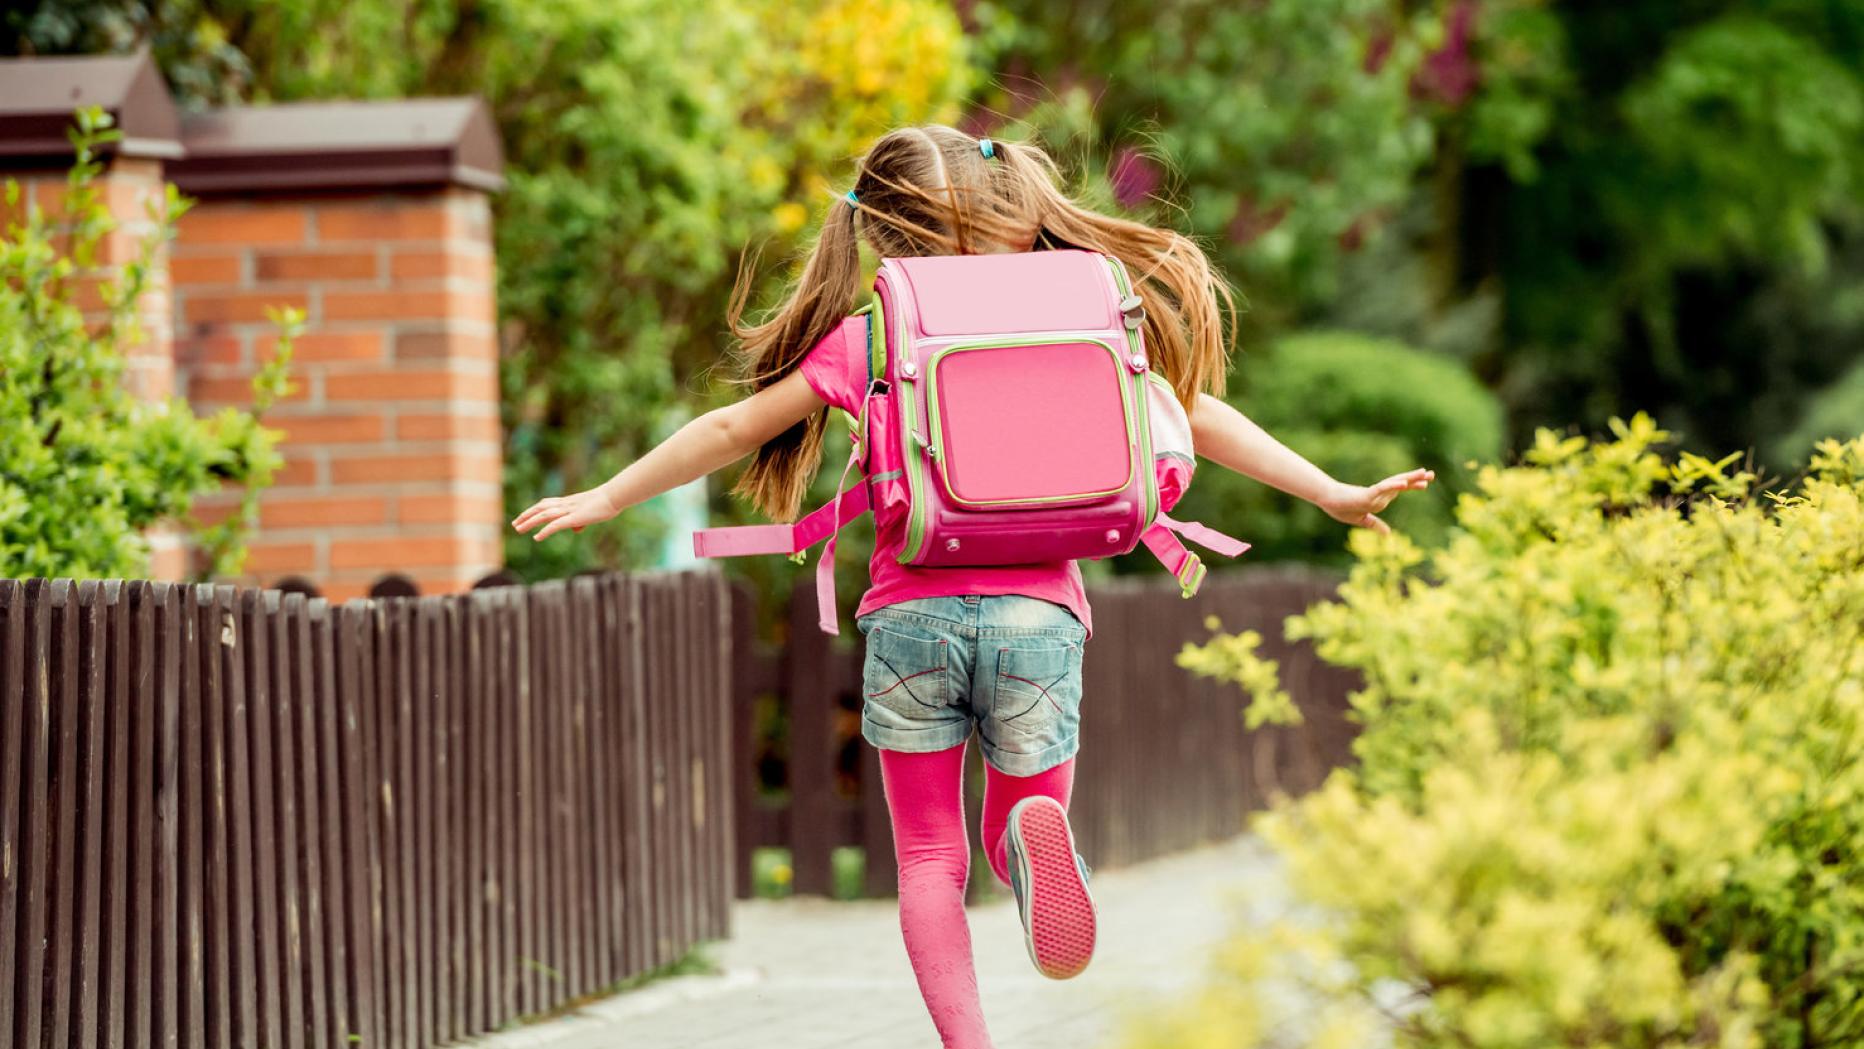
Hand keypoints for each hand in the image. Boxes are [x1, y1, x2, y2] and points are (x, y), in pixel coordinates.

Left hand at [511, 486, 620, 540]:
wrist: (613, 496)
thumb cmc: (605, 504)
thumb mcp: (589, 513)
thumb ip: (580, 521)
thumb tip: (575, 529)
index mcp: (568, 502)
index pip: (546, 504)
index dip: (533, 510)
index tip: (523, 516)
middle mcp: (565, 504)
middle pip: (540, 508)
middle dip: (526, 516)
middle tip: (514, 524)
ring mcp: (569, 510)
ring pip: (544, 515)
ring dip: (530, 522)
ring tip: (518, 529)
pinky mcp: (574, 518)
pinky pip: (555, 525)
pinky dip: (545, 531)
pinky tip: (537, 538)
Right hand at [1316, 469, 1434, 533]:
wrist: (1326, 501)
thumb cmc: (1341, 508)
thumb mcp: (1362, 520)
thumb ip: (1375, 525)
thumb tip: (1388, 534)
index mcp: (1379, 499)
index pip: (1399, 490)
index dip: (1413, 485)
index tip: (1426, 483)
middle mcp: (1379, 494)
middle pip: (1401, 484)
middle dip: (1416, 479)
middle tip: (1432, 474)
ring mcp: (1374, 493)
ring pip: (1395, 484)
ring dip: (1409, 478)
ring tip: (1423, 473)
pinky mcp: (1367, 494)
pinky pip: (1382, 489)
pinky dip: (1393, 486)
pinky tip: (1404, 484)